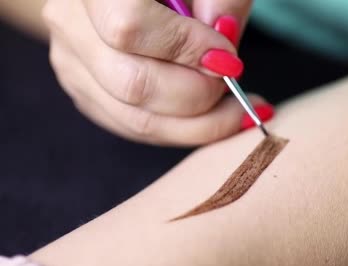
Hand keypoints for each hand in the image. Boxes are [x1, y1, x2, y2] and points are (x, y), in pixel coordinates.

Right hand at [43, 0, 271, 145]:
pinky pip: (136, 128)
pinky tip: (212, 116)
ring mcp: (71, 62)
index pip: (130, 27)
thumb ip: (223, 0)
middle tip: (235, 87)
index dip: (187, 50)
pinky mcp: (85, 92)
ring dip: (197, 124)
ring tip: (236, 111)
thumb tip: (223, 49)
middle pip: (132, 84)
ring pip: (135, 118)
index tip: (228, 59)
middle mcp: (69, 22)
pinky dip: (181, 129)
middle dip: (199, 96)